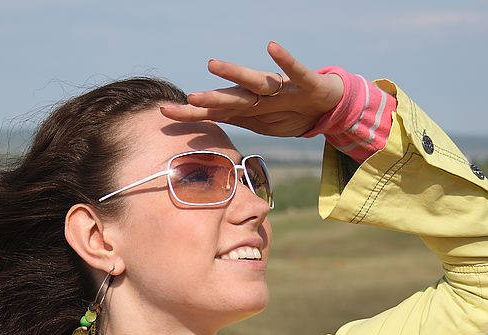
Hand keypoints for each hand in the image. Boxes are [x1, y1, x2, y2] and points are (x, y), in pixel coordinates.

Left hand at [160, 41, 344, 137]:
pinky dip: (284, 59)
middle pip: (230, 98)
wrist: (323, 104)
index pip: (214, 110)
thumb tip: (203, 136)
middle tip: (187, 98)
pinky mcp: (303, 83)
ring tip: (213, 65)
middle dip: (209, 99)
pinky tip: (272, 46)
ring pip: (254, 82)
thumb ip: (231, 121)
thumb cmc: (287, 112)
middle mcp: (258, 95)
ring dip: (235, 74)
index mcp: (247, 106)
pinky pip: (292, 71)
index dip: (191, 112)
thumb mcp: (256, 123)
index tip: (163, 112)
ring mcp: (279, 87)